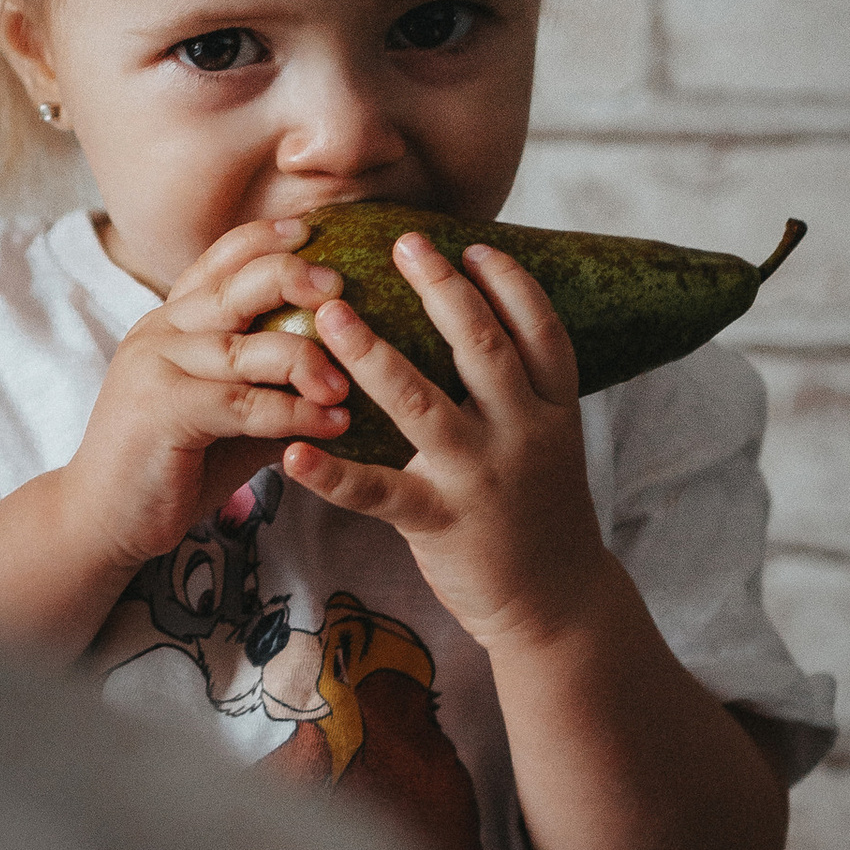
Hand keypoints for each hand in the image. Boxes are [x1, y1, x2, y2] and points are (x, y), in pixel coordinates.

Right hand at [56, 219, 357, 575]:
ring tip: (347, 385)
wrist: (101, 519)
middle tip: (341, 289)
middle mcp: (160, 333)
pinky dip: (294, 413)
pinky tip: (332, 424)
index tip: (313, 229)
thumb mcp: (226, 418)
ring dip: (306, 361)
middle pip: (234, 286)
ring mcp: (156, 367)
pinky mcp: (162, 411)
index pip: (218, 262)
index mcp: (170, 323)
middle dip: (293, 278)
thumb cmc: (170, 467)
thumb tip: (345, 379)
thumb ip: (269, 389)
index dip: (265, 238)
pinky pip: (243, 403)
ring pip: (245, 347)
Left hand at [280, 233, 614, 653]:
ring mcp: (481, 478)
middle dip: (442, 289)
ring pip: (422, 403)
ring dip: (372, 354)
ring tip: (331, 314)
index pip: (541, 331)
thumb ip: (519, 389)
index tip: (472, 245)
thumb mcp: (547, 442)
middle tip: (403, 244)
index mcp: (553, 410)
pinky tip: (293, 453)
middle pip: (483, 348)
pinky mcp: (441, 522)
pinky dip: (332, 474)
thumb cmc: (537, 511)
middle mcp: (523, 434)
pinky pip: (378, 492)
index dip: (510, 283)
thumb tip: (478, 319)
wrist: (556, 605)